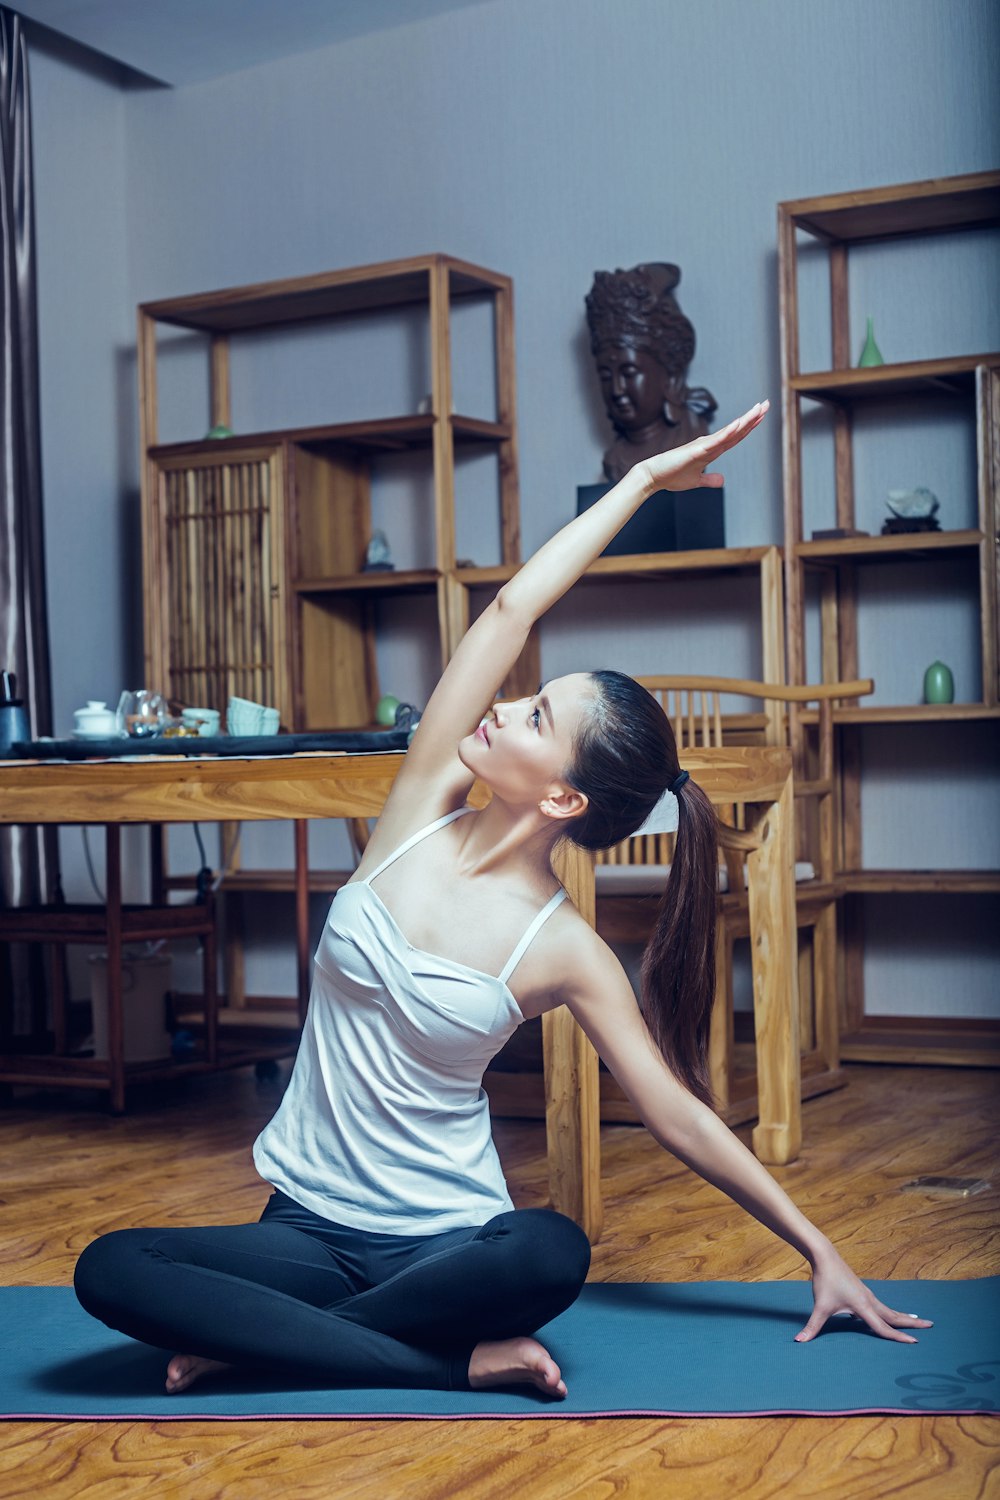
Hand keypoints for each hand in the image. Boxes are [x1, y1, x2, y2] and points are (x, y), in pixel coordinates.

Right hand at [637, 399, 769, 493]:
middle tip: (766, 404)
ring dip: (745, 420)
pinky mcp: (696, 450)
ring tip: (759, 409)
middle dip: (752, 417)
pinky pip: (716, 440)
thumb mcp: (696, 481)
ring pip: (729, 432)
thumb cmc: (671, 476)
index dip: (749, 426)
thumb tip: (722, 481)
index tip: (761, 416)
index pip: (735, 437)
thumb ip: (710, 480)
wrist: (654, 477)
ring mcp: (703, 446)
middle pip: (736, 430)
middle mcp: (709, 444)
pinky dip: (728, 432)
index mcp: (711, 450)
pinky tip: (739, 424)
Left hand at [796, 1247, 933, 1343]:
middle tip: (931, 1325)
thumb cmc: (824, 1281)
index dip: (898, 1337)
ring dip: (903, 1316)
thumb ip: (812, 1327)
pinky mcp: (862, 1290)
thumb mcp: (819, 1307)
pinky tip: (890, 1313)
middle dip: (912, 1323)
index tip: (915, 1343)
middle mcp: (869, 1300)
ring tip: (917, 1320)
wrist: (825, 1256)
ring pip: (889, 1309)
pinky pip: (881, 1304)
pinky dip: (891, 1310)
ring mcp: (867, 1294)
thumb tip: (799, 1342)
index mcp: (863, 1307)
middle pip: (894, 1316)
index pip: (883, 1327)